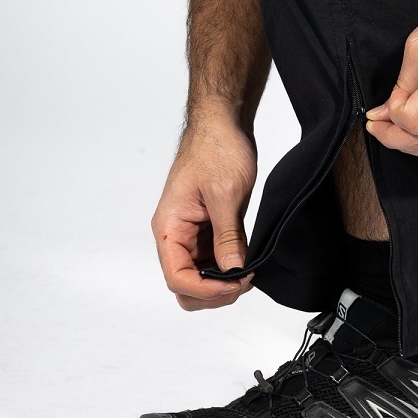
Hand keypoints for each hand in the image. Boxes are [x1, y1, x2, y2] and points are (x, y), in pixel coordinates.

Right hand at [152, 114, 257, 309]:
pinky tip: (246, 263)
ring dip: (221, 283)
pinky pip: (212, 260)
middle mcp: (175, 235)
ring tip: (248, 273)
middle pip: (184, 285)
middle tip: (243, 282)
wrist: (223, 124)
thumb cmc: (216, 149)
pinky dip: (228, 268)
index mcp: (169, 227)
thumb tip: (232, 271)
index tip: (235, 283)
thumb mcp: (225, 194)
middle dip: (212, 293)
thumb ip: (227, 236)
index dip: (206, 289)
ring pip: (199, 276)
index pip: (177, 277)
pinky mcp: (207, 229)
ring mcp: (191, 234)